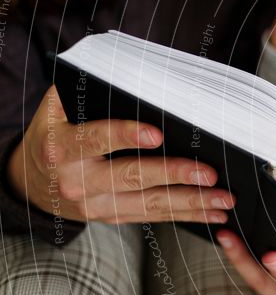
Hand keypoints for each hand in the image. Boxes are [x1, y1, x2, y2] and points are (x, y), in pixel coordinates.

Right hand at [7, 85, 234, 224]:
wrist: (33, 180)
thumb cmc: (56, 132)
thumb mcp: (58, 109)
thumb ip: (89, 92)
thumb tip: (136, 78)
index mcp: (63, 147)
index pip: (96, 139)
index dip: (125, 135)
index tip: (157, 134)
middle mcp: (78, 180)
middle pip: (132, 177)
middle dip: (174, 175)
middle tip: (208, 174)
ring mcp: (97, 204)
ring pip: (149, 204)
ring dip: (191, 202)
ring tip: (223, 198)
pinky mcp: (113, 216)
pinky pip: (153, 217)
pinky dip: (186, 215)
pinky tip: (213, 213)